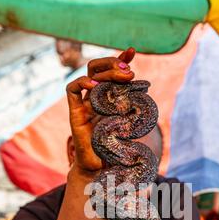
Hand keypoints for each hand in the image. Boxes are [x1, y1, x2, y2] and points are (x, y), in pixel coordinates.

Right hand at [66, 48, 135, 174]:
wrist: (98, 168)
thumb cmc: (114, 149)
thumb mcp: (128, 124)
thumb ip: (133, 109)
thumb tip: (146, 92)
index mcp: (106, 98)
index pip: (111, 71)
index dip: (120, 58)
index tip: (132, 51)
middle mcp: (93, 97)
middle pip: (98, 67)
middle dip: (114, 63)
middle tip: (130, 73)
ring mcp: (83, 103)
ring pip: (88, 73)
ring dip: (105, 69)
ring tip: (122, 75)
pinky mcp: (74, 112)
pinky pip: (72, 89)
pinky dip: (83, 82)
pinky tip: (95, 85)